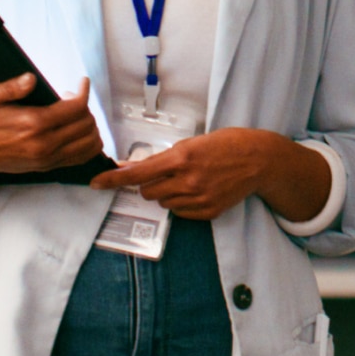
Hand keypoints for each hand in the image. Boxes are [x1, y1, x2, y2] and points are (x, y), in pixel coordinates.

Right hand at [0, 74, 102, 205]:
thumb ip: (12, 87)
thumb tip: (31, 78)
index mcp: (33, 123)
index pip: (76, 108)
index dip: (84, 92)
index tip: (82, 82)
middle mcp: (44, 144)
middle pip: (86, 125)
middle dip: (86, 107)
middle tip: (72, 97)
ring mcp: (47, 159)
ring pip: (88, 144)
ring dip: (89, 126)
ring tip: (75, 114)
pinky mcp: (46, 167)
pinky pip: (80, 159)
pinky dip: (88, 145)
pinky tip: (78, 131)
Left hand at [89, 128, 331, 221]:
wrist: (258, 160)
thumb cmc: (225, 144)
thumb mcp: (191, 143)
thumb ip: (163, 158)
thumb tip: (133, 168)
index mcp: (180, 158)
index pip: (138, 173)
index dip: (113, 180)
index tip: (96, 184)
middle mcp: (187, 180)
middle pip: (147, 191)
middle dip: (151, 183)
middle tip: (169, 173)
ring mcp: (198, 198)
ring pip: (163, 203)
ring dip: (167, 193)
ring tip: (190, 180)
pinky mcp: (208, 212)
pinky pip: (180, 212)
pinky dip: (182, 203)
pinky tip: (199, 190)